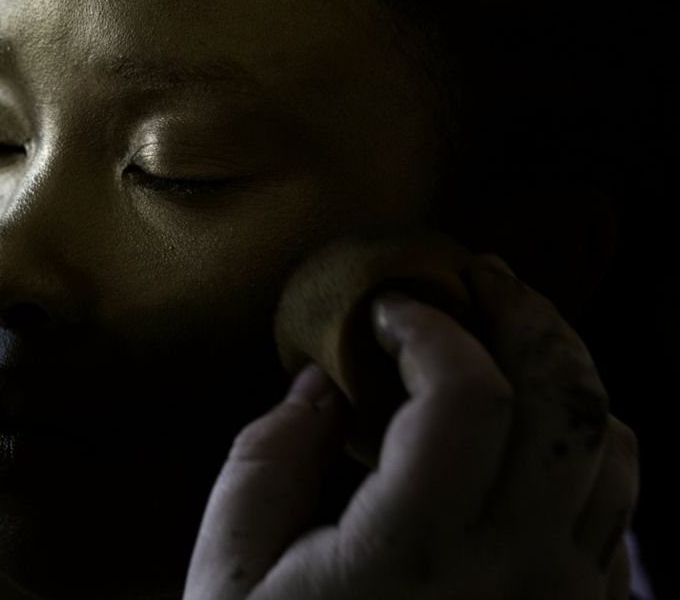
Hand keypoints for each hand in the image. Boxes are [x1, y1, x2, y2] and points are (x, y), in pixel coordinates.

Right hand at [183, 256, 638, 599]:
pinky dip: (583, 446)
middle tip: (482, 278)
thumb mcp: (227, 573)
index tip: (388, 307)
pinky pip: (620, 512)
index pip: (466, 400)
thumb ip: (266, 462)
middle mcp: (513, 578)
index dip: (430, 327)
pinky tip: (527, 436)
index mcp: (412, 558)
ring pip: (615, 452)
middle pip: (569, 405)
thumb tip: (320, 383)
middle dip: (528, 318)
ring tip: (511, 345)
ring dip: (567, 378)